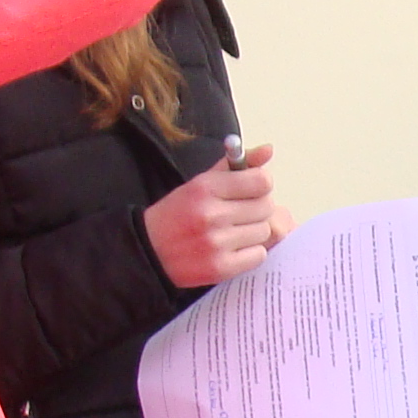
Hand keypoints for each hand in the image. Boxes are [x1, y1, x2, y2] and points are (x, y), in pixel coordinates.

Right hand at [147, 143, 280, 285]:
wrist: (149, 251)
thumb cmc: (179, 213)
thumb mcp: (200, 182)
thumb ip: (235, 164)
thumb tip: (269, 149)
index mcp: (205, 188)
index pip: (262, 181)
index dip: (260, 185)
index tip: (250, 191)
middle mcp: (211, 214)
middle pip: (266, 207)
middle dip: (258, 209)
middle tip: (240, 213)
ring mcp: (216, 243)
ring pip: (264, 231)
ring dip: (254, 232)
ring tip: (233, 232)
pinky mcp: (220, 268)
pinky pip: (259, 255)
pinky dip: (250, 253)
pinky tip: (232, 249)